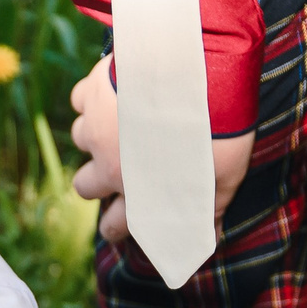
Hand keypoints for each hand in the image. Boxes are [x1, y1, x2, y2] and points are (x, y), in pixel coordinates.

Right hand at [70, 55, 253, 250]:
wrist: (203, 73)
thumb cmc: (219, 127)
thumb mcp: (226, 175)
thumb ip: (211, 206)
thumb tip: (211, 235)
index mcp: (139, 192)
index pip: (113, 225)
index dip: (114, 226)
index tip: (118, 222)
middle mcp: (109, 165)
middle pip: (84, 186)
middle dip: (95, 179)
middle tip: (116, 166)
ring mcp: (96, 128)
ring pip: (80, 138)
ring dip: (96, 133)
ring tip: (120, 120)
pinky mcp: (93, 92)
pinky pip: (81, 100)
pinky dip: (93, 96)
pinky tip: (115, 88)